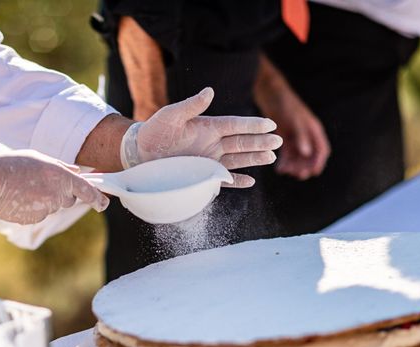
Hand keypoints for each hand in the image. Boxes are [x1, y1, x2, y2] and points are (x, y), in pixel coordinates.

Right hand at [0, 150, 108, 224]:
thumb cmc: (12, 165)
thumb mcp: (39, 158)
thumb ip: (62, 167)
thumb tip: (78, 173)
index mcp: (59, 176)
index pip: (86, 190)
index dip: (97, 198)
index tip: (103, 204)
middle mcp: (56, 194)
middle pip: (68, 199)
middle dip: (61, 193)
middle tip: (41, 182)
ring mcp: (45, 209)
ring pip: (53, 206)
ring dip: (45, 199)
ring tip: (26, 188)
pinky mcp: (35, 219)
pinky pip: (40, 214)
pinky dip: (34, 208)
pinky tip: (20, 198)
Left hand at [121, 87, 282, 187]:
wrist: (140, 152)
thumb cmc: (154, 130)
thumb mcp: (171, 115)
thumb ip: (191, 105)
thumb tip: (210, 91)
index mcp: (208, 127)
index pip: (236, 125)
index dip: (253, 125)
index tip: (270, 124)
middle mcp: (212, 144)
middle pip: (242, 143)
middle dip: (260, 142)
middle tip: (279, 142)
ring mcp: (208, 160)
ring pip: (237, 159)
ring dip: (254, 159)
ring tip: (271, 157)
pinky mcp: (201, 175)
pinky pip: (223, 179)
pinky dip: (236, 181)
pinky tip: (250, 181)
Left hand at [254, 60, 329, 180]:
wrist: (269, 91)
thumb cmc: (284, 102)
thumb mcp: (294, 118)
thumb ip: (301, 135)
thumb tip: (307, 153)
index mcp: (313, 129)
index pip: (321, 149)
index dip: (318, 162)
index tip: (313, 172)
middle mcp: (306, 134)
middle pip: (309, 155)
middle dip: (305, 166)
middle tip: (296, 175)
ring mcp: (295, 136)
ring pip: (297, 156)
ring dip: (294, 165)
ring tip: (285, 172)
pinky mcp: (283, 137)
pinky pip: (286, 153)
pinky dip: (284, 161)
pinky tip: (278, 169)